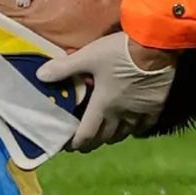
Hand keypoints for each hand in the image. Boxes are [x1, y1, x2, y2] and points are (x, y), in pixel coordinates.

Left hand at [36, 32, 176, 151]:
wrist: (156, 47)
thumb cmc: (119, 52)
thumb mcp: (88, 56)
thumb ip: (64, 68)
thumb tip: (40, 75)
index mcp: (103, 105)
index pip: (87, 133)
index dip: (76, 143)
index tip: (69, 147)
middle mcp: (121, 114)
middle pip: (105, 136)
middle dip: (92, 142)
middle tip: (84, 143)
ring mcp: (140, 112)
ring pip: (124, 133)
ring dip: (112, 137)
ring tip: (104, 136)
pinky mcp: (156, 106)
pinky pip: (144, 126)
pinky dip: (135, 130)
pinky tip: (131, 128)